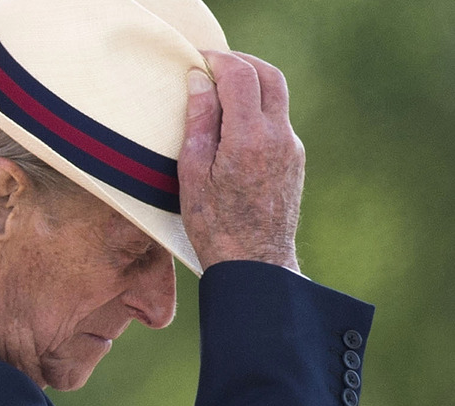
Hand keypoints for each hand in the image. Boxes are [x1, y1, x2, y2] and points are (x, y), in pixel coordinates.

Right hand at [178, 51, 304, 272]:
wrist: (256, 264)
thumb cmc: (215, 225)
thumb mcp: (193, 173)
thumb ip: (199, 121)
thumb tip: (198, 80)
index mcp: (249, 138)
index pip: (241, 75)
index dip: (218, 60)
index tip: (198, 60)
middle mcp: (278, 137)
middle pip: (269, 75)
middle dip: (241, 62)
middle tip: (213, 66)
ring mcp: (291, 148)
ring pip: (277, 97)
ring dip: (251, 85)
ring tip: (219, 95)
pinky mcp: (294, 160)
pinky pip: (278, 120)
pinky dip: (257, 109)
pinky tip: (234, 126)